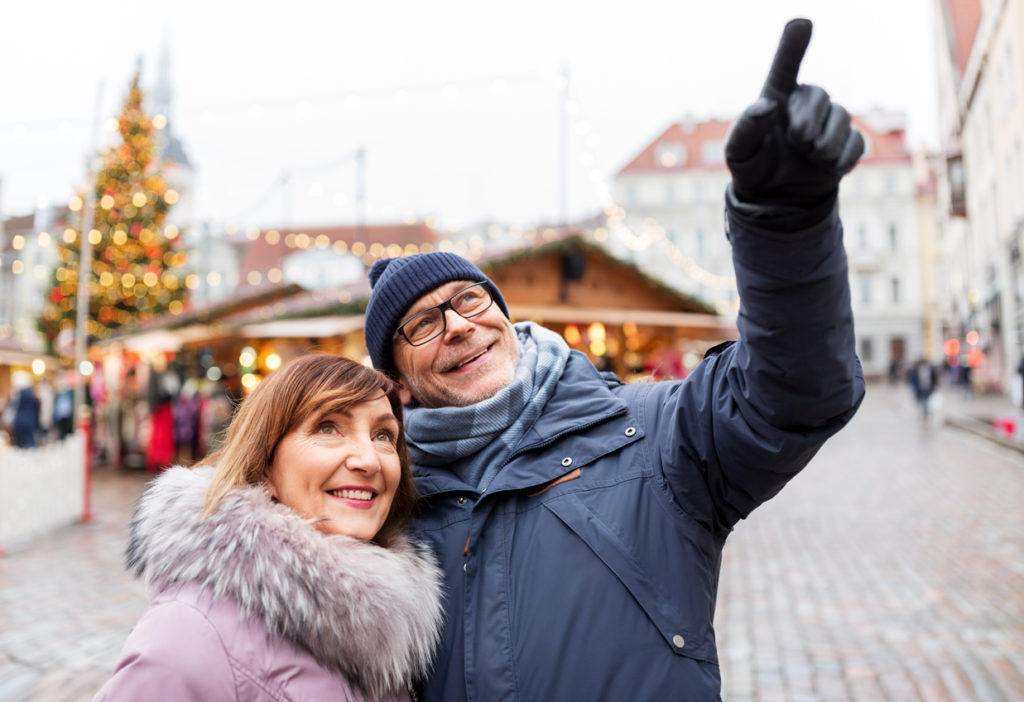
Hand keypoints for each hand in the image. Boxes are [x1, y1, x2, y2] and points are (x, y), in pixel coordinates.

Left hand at [726, 19, 863, 212]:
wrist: (776, 197)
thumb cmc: (753, 167)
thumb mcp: (738, 153)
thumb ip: (746, 128)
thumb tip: (767, 105)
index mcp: (777, 96)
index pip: (786, 65)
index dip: (794, 44)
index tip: (801, 22)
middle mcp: (807, 102)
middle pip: (820, 95)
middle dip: (808, 123)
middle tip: (797, 142)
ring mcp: (830, 121)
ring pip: (842, 119)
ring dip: (824, 144)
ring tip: (810, 157)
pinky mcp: (848, 142)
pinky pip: (856, 144)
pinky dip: (841, 160)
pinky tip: (826, 167)